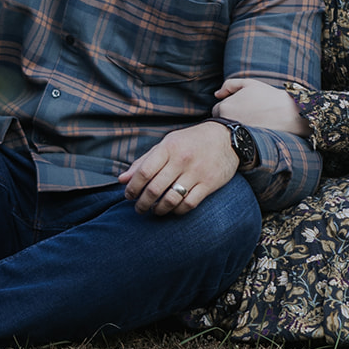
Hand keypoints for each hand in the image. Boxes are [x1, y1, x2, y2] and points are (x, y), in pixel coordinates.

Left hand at [118, 122, 237, 215]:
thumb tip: (122, 180)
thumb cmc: (191, 141)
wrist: (226, 138)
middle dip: (142, 203)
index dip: (133, 187)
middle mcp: (181, 160)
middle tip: (139, 209)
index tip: (128, 196)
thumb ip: (145, 161)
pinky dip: (177, 211)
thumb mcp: (168, 143)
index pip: (144, 172)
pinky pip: (188, 204)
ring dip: (158, 210)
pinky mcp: (209, 184)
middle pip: (154, 189)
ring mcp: (196, 172)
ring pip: (170, 199)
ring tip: (154, 211)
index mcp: (168, 147)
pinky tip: (172, 210)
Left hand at [213, 78, 308, 135]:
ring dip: (235, 128)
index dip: (229, 107)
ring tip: (252, 123)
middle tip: (247, 115)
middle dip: (229, 118)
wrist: (288, 115)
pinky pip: (236, 141)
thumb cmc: (268, 97)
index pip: (216, 110)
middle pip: (220, 122)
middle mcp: (225, 124)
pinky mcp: (243, 146)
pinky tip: (254, 132)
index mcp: (224, 108)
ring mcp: (234, 137)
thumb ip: (229, 85)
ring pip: (228, 132)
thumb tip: (216, 94)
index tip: (241, 107)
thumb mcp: (248, 84)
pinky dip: (242, 137)